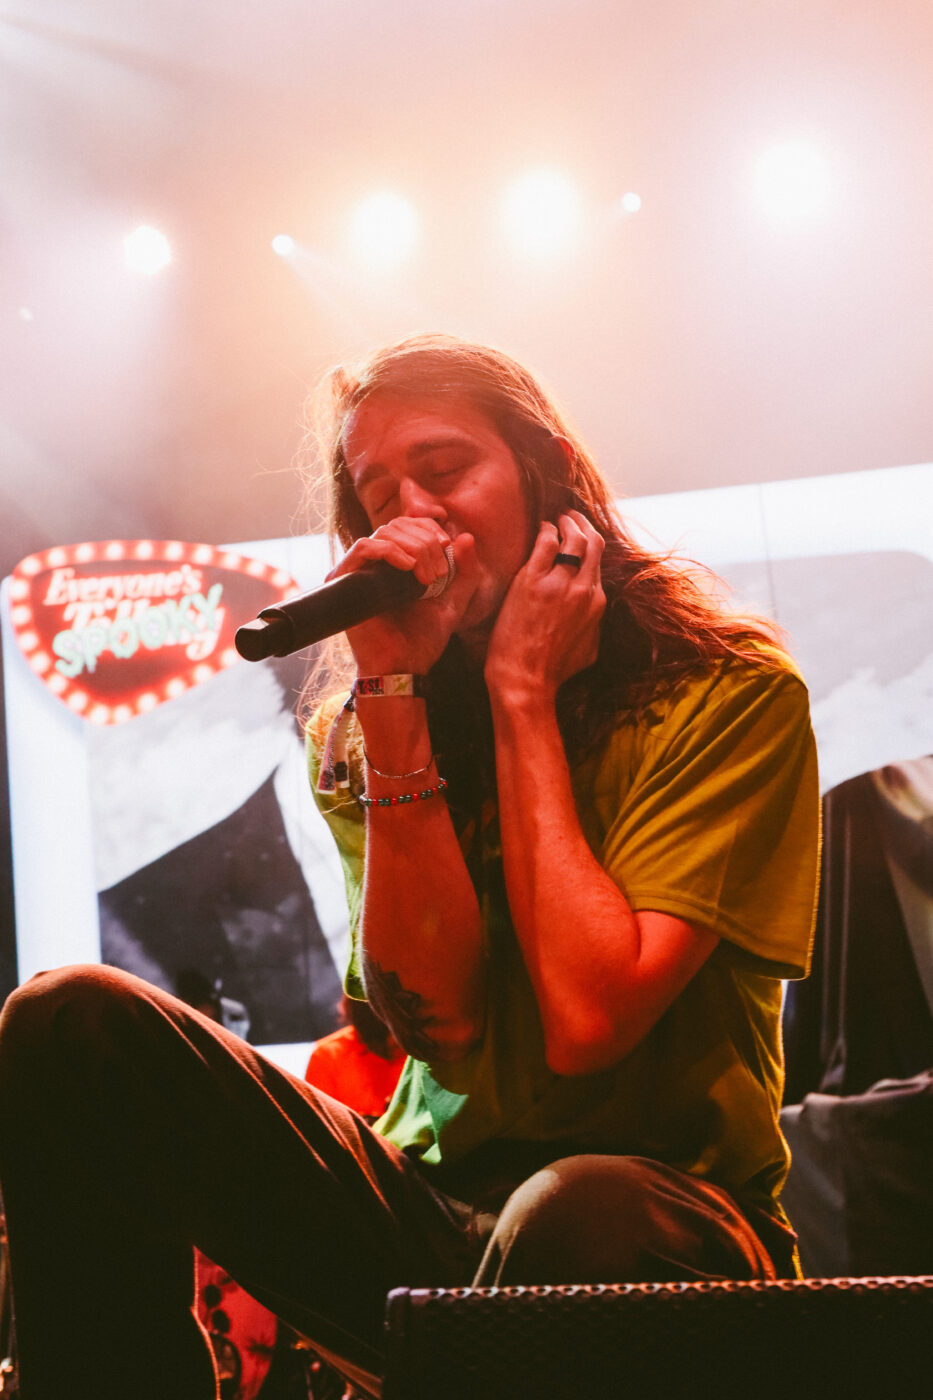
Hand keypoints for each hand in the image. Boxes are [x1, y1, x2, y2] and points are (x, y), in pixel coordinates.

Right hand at [328, 517, 480, 673]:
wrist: (403, 667)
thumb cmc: (423, 640)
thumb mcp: (454, 602)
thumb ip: (465, 572)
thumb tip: (466, 536)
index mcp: (397, 563)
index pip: (408, 524)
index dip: (430, 529)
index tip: (447, 547)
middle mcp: (375, 564)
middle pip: (398, 525)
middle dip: (426, 543)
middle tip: (439, 574)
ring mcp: (358, 571)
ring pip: (384, 533)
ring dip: (414, 548)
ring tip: (428, 579)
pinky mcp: (344, 580)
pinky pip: (364, 547)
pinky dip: (390, 551)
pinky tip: (409, 568)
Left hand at [484, 510, 605, 705]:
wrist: (526, 679)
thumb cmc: (553, 671)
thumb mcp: (589, 650)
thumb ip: (594, 626)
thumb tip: (595, 615)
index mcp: (597, 603)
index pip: (599, 562)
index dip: (591, 545)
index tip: (581, 537)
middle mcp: (584, 589)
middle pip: (593, 542)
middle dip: (583, 524)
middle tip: (571, 516)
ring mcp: (559, 583)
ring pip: (573, 537)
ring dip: (567, 522)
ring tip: (558, 517)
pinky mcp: (533, 581)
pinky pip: (546, 542)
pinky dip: (546, 529)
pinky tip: (542, 527)